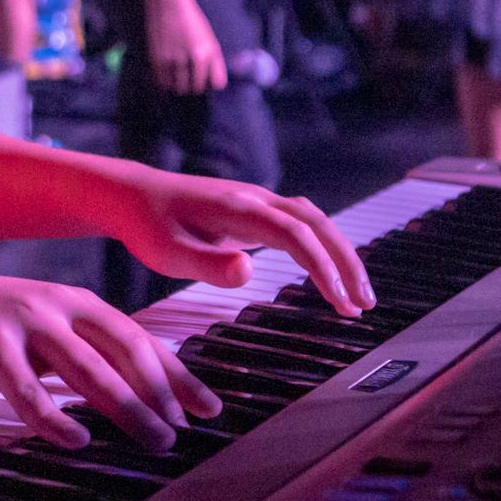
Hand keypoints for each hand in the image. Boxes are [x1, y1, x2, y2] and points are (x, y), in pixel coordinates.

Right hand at [0, 269, 220, 451]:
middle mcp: (57, 304)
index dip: (177, 374)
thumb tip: (134, 394)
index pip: (139, 339)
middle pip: (123, 351)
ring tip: (154, 440)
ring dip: (126, 408)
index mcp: (76, 301)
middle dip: (160, 393)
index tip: (208, 408)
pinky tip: (74, 440)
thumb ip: (79, 354)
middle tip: (181, 432)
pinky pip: (26, 386)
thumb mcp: (40, 334)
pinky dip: (53, 417)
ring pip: (86, 369)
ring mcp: (23, 318)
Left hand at [114, 167, 376, 318]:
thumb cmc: (148, 226)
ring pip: (314, 221)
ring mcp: (258, 200)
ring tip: (358, 298)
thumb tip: (249, 272)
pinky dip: (324, 248)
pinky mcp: (256, 210)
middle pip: (316, 223)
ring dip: (340, 254)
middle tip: (365, 304)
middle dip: (346, 261)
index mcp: (237, 207)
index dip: (322, 267)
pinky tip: (332, 276)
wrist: (134, 195)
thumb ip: (207, 264)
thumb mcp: (167, 253)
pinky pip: (302, 224)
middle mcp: (255, 197)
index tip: (341, 302)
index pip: (294, 234)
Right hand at [146, 0, 224, 94]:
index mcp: (210, 52)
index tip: (206, 78)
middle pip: (197, 89)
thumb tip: (209, 86)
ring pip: (179, 89)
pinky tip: (166, 75)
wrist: (169, 4)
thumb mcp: (210, 40)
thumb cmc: (192, 23)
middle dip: (194, 86)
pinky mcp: (157, 59)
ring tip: (177, 76)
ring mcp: (174, 59)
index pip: (217, 84)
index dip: (212, 83)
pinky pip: (162, 83)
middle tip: (189, 78)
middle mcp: (194, 57)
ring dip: (179, 86)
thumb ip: (212, 62)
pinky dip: (165, 83)